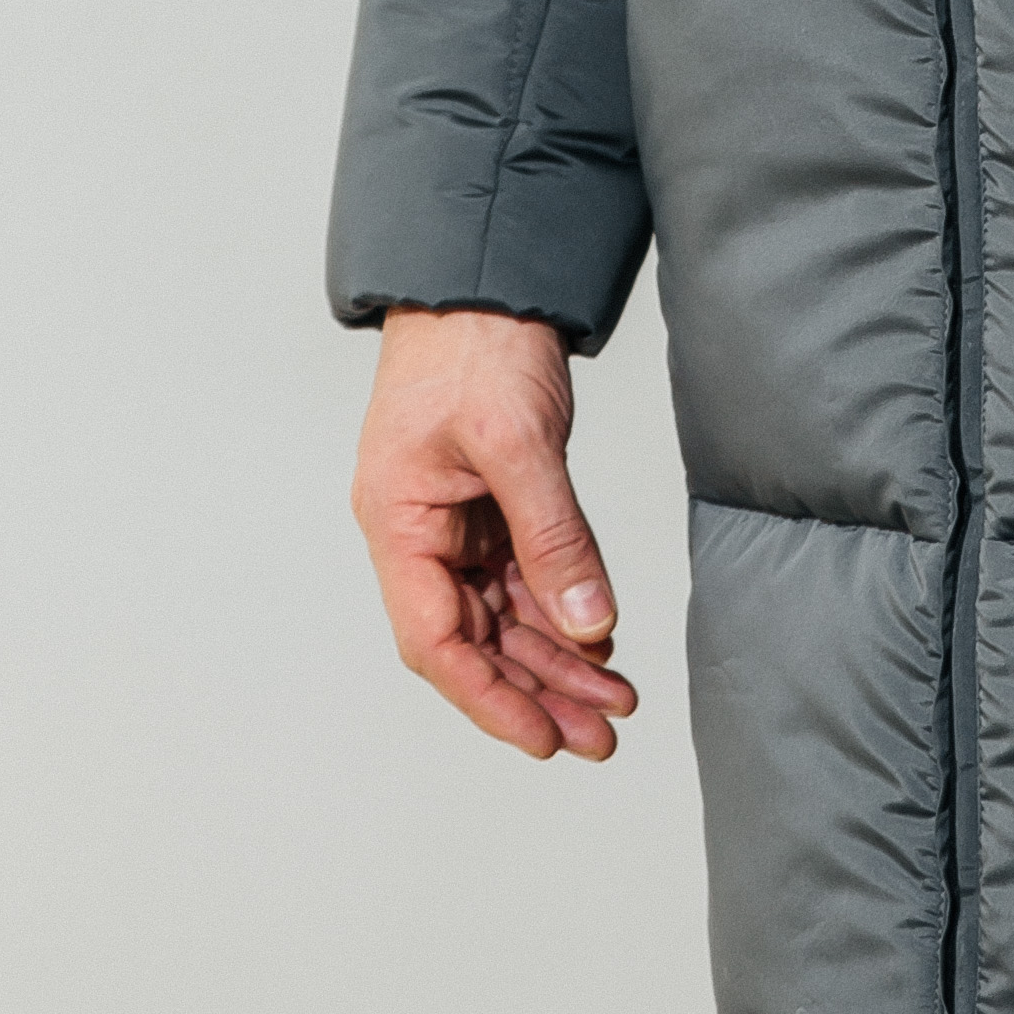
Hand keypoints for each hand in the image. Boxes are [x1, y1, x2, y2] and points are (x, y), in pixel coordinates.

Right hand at [351, 306, 638, 762]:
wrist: (486, 275)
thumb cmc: (476, 343)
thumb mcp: (518, 440)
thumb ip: (553, 535)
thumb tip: (588, 623)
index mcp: (398, 524)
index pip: (437, 640)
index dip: (489, 698)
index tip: (544, 738)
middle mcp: (421, 534)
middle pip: (475, 641)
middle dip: (537, 692)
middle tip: (601, 734)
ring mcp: (456, 523)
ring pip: (505, 617)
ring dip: (557, 662)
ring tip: (615, 702)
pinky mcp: (492, 506)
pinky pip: (524, 579)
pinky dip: (562, 614)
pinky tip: (601, 644)